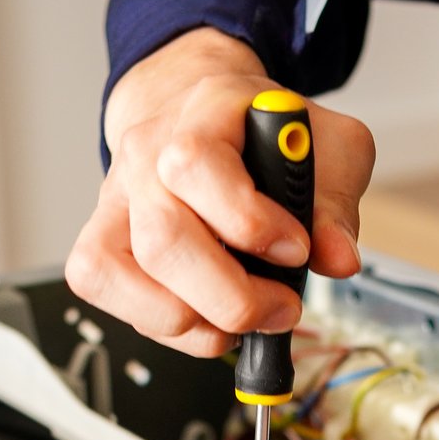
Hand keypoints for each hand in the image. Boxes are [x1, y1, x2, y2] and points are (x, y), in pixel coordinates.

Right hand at [66, 28, 374, 356]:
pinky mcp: (100, 240)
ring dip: (196, 321)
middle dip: (233, 297)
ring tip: (247, 320)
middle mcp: (147, 153)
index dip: (248, 221)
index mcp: (204, 113)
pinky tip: (204, 321)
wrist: (200, 115)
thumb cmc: (265, 134)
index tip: (297, 251)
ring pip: (123, 272)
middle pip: (163, 239)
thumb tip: (338, 260)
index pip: (195, 165)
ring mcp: (117, 199)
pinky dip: (162, 326)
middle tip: (282, 309)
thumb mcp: (327, 146)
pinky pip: (103, 288)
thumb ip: (334, 202)